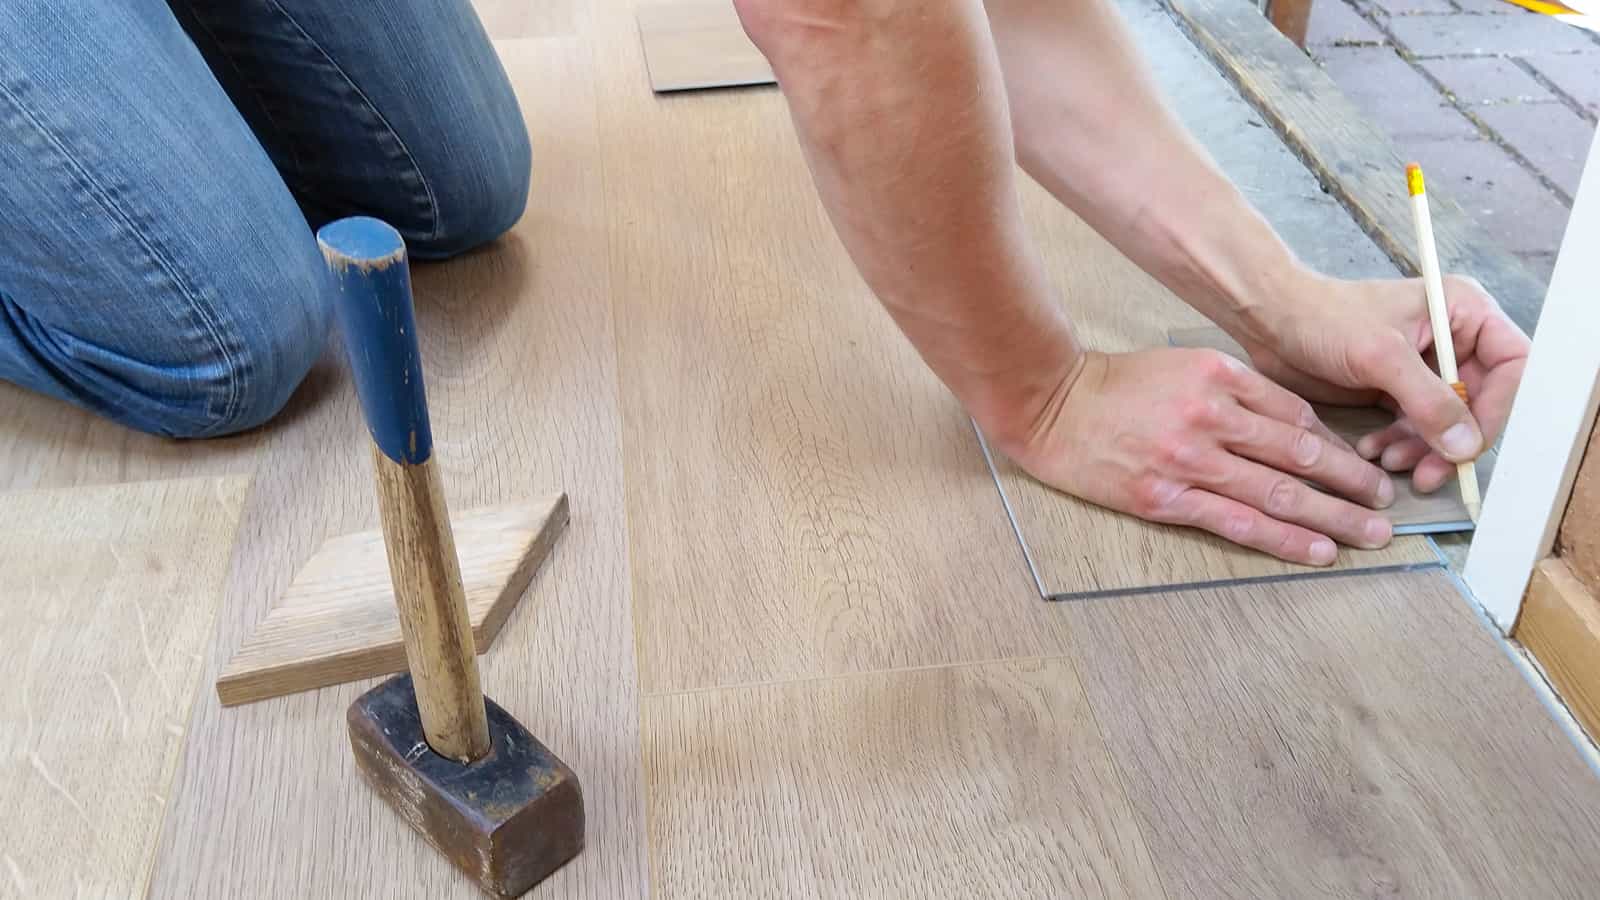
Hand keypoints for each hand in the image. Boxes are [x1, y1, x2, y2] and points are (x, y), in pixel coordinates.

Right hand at [1000, 348, 1395, 564]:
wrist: (1051, 405)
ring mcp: (1188, 459)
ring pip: (1278, 492)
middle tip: (1385, 505)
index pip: (1296, 416)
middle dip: (1351, 483)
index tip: (1364, 466)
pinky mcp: (1165, 497)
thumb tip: (1295, 428)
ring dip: (1333, 517)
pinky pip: (1237, 522)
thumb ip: (1237, 391)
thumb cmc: (1117, 386)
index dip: (1338, 446)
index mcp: (1220, 377)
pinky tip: (1316, 551)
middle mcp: (1211, 416)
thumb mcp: (1184, 365)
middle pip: (1299, 454)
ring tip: (1369, 534)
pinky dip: (1283, 539)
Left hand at [1235, 274, 1528, 491]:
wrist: (1271, 320)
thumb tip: (1466, 446)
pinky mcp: (1397, 389)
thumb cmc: (1324, 318)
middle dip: (1452, 441)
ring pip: (1446, 422)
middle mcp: (1453, 339)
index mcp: (1463, 312)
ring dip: (1423, 449)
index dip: (1498, 408)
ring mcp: (1425, 368)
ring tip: (1389, 461)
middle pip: (1480, 402)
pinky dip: (1399, 445)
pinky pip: (1414, 428)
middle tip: (1428, 473)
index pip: (1511, 366)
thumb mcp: (1382, 357)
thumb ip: (1429, 400)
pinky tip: (1373, 452)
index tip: (1470, 444)